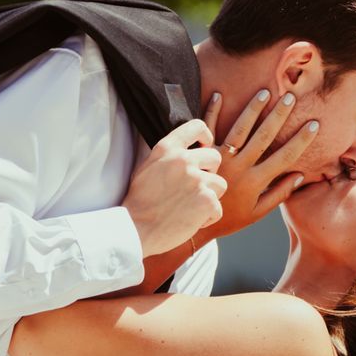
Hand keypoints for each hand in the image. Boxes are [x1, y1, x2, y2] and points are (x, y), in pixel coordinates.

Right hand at [124, 119, 225, 258]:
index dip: (205, 136)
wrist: (135, 229)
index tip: (205, 146)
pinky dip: (207, 218)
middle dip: (210, 172)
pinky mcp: (206, 201)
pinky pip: (218, 208)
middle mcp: (183, 160)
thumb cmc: (139, 202)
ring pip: (220, 184)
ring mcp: (197, 180)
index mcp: (167, 149)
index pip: (197, 126)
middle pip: (215, 157)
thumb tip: (184, 150)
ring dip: (209, 197)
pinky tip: (190, 221)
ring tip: (190, 207)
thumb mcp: (146, 167)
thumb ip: (167, 156)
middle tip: (195, 188)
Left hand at [208, 85, 323, 238]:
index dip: (301, 140)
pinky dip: (211, 111)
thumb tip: (300, 176)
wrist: (193, 223)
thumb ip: (279, 194)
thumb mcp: (257, 213)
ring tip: (265, 92)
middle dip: (279, 116)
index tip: (314, 124)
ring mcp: (220, 159)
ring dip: (252, 109)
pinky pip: (206, 129)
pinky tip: (218, 94)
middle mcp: (239, 167)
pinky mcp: (202, 154)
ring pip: (239, 129)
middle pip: (263, 137)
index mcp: (255, 181)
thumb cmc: (228, 218)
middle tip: (291, 97)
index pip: (284, 157)